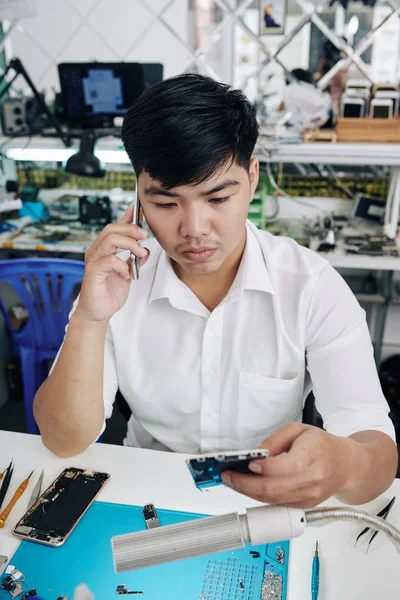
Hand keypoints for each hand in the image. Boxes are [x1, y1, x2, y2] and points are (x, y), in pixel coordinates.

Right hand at [76, 205, 149, 321]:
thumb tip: (146, 249)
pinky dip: (123, 265)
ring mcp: (93, 260)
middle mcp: (96, 251)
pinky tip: (127, 274)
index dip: (127, 218)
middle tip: (144, 236)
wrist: (98, 312)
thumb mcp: (128, 272)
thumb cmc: (110, 292)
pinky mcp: (93, 272)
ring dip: (130, 244)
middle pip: (111, 229)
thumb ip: (134, 259)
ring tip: (140, 255)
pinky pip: (110, 260)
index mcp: (103, 249)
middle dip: (131, 229)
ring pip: (110, 240)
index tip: (139, 211)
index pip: (114, 227)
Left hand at [221, 423, 352, 507]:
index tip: (248, 462)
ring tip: (232, 482)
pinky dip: (260, 497)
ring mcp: (309, 496)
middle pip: (274, 488)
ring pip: (273, 500)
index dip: (264, 467)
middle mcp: (312, 480)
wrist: (346, 465)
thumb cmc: (322, 444)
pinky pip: (278, 504)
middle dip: (245, 484)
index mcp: (313, 456)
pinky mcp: (305, 506)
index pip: (286, 466)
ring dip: (248, 493)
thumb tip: (256, 455)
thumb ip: (275, 441)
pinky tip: (248, 487)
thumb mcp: (298, 430)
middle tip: (228, 476)